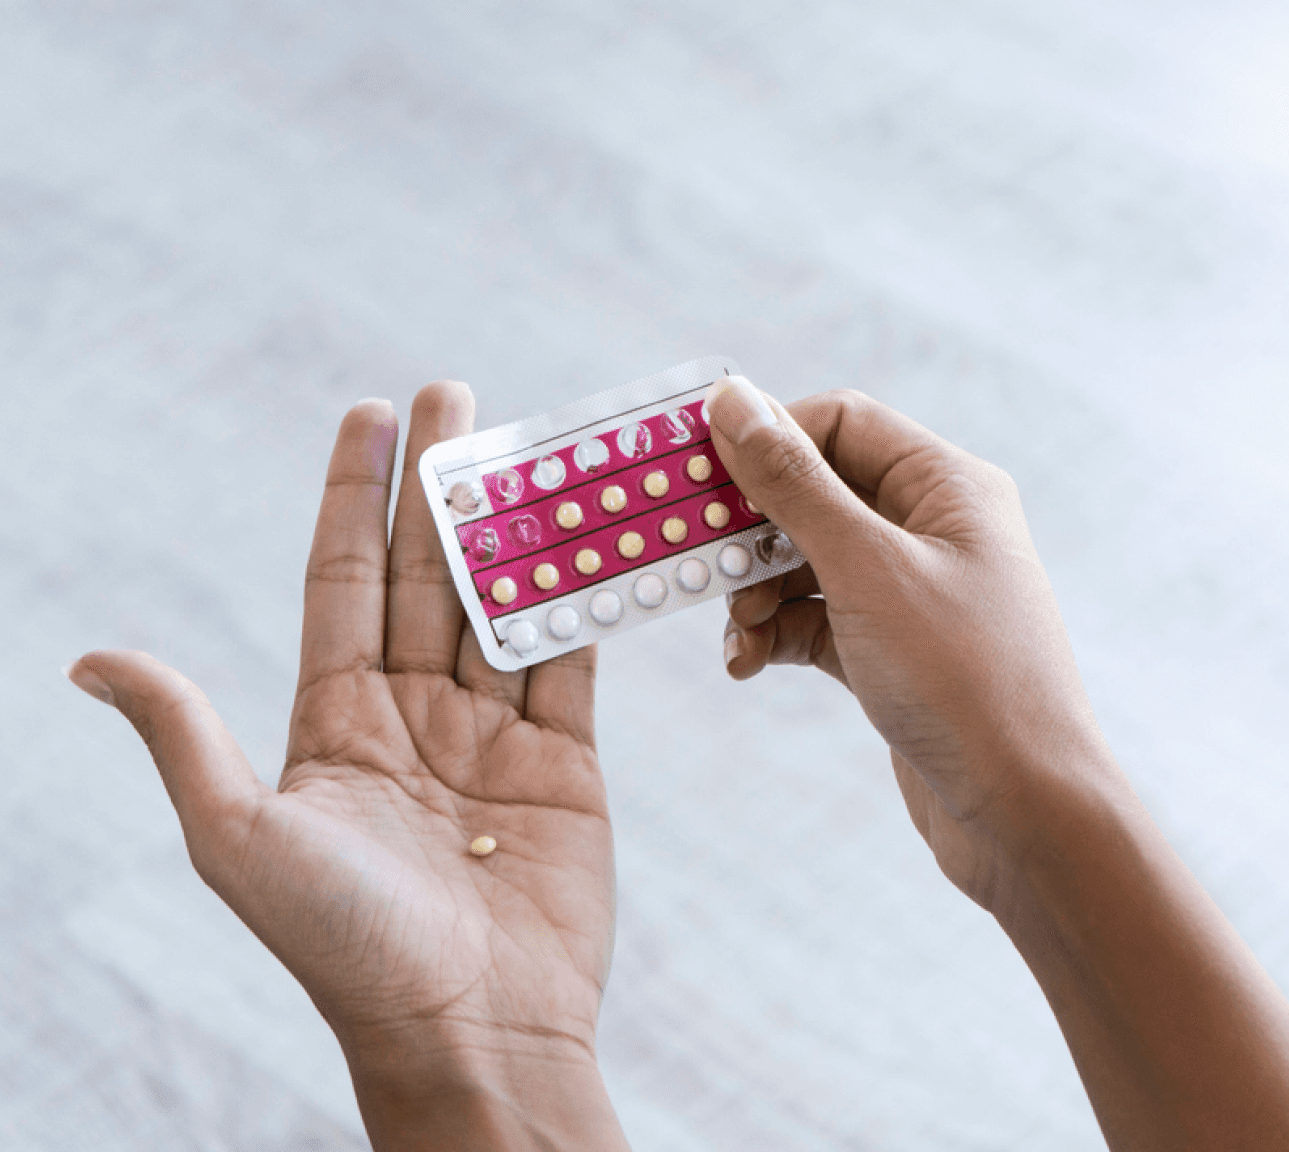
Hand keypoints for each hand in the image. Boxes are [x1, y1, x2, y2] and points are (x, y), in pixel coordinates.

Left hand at [66, 383, 627, 1150]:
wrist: (472, 1032)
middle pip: (426, 576)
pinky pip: (574, 659)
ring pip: (505, 604)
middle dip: (441, 485)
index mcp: (336, 725)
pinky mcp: (567, 763)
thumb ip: (186, 736)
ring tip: (533, 444)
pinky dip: (586, 595)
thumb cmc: (346, 948)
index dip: (353, 496)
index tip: (370, 410)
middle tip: (458, 394)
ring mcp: (495, 737)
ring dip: (518, 525)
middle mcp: (414, 718)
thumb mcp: (241, 837)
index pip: (342, 583)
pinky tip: (592, 535)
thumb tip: (91, 660)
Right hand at [705, 377, 1127, 914]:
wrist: (1024, 812)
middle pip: (818, 492)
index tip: (697, 477)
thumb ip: (794, 484)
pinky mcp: (894, 653)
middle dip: (753, 527)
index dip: (767, 441)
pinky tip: (747, 661)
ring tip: (737, 632)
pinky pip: (817, 620)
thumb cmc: (964, 678)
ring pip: (808, 562)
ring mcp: (915, 594)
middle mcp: (937, 529)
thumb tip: (734, 401)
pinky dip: (776, 633)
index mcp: (949, 487)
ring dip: (756, 590)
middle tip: (699, 562)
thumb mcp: (866, 569)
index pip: (840, 423)